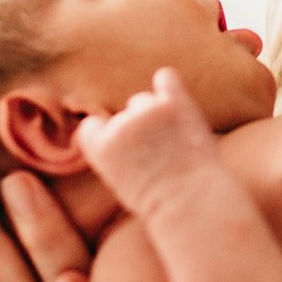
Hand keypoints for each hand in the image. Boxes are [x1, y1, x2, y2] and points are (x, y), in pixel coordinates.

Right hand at [77, 67, 217, 221]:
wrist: (189, 203)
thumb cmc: (155, 200)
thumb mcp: (116, 179)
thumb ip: (110, 148)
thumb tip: (111, 118)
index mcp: (99, 146)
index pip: (92, 126)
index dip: (108, 137)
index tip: (125, 152)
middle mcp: (120, 124)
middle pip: (125, 113)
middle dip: (139, 127)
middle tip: (159, 153)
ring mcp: (148, 111)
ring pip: (145, 101)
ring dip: (157, 114)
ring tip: (173, 142)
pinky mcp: (175, 103)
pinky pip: (166, 78)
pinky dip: (169, 85)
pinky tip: (173, 96)